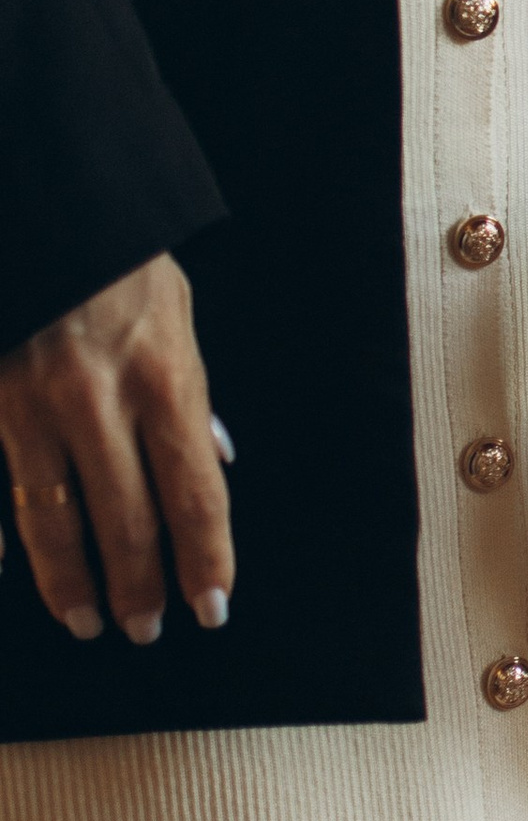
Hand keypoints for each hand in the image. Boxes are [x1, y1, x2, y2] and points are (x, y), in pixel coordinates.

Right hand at [0, 252, 232, 644]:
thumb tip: (214, 457)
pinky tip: (0, 566)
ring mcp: (27, 403)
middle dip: (138, 587)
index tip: (212, 606)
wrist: (36, 192)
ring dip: (68, 580)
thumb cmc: (114, 251)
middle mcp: (98, 401)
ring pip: (48, 518)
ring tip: (82, 619)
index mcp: (165, 379)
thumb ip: (190, 393)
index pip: (196, 495)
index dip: (205, 560)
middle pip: (125, 521)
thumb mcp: (175, 312)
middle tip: (145, 628)